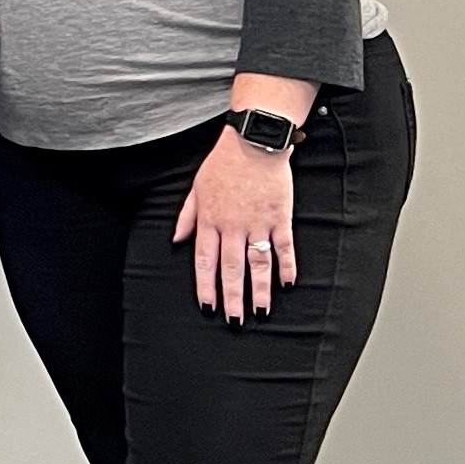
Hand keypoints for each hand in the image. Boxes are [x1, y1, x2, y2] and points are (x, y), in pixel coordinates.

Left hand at [175, 127, 295, 322]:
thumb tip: (176, 241)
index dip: (205, 286)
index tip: (207, 306)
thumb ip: (187, 217)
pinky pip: (285, 246)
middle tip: (234, 320)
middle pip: (231, 268)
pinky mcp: (280, 216)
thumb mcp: (196, 189)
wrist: (253, 142)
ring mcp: (258, 222)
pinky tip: (287, 283)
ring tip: (260, 311)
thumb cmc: (223, 164)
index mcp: (210, 221)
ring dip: (259, 289)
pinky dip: (287, 265)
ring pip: (258, 262)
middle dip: (232, 297)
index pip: (204, 261)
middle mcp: (232, 226)